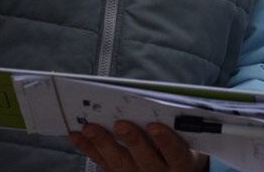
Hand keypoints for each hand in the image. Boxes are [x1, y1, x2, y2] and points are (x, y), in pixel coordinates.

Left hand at [69, 121, 207, 171]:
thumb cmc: (179, 146)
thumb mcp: (186, 139)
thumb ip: (174, 124)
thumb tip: (153, 99)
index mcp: (180, 163)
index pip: (175, 153)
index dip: (165, 140)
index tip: (154, 125)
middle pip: (145, 160)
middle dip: (131, 140)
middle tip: (119, 123)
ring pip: (119, 164)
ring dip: (103, 144)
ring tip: (90, 127)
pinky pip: (102, 163)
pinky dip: (88, 148)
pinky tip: (77, 135)